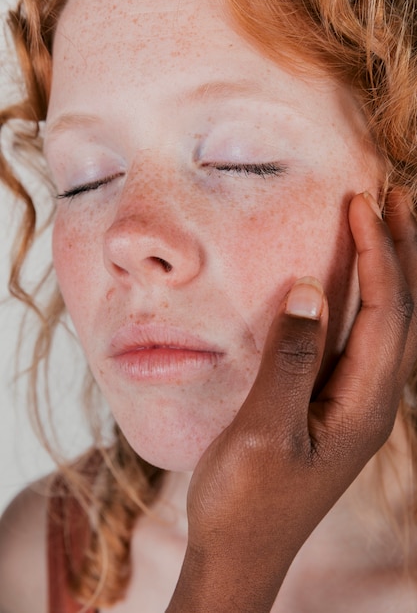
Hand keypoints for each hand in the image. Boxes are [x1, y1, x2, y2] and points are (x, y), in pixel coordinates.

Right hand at [166, 192, 416, 612]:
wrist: (242, 551)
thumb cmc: (247, 500)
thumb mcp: (263, 433)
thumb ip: (290, 362)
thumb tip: (311, 291)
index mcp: (363, 406)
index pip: (389, 314)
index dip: (379, 255)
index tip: (362, 205)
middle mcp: (371, 402)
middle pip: (407, 316)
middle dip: (406, 253)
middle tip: (398, 198)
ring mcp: (355, 405)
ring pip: (394, 328)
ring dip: (395, 273)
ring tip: (389, 227)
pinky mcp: (335, 407)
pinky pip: (367, 342)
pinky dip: (371, 302)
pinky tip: (352, 288)